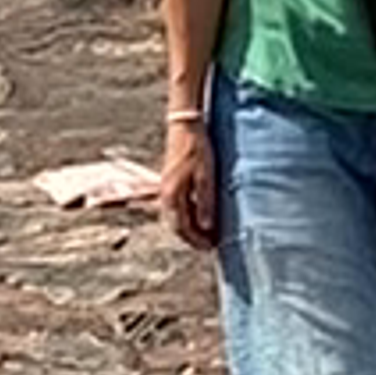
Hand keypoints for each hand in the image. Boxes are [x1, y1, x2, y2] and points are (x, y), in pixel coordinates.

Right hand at [159, 108, 219, 248]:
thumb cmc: (197, 149)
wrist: (185, 126)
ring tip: (206, 233)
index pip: (182, 227)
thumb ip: (205, 202)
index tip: (210, 248)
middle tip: (209, 245)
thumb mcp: (206, 175)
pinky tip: (199, 214)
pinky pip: (176, 206)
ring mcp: (165, 188)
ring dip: (189, 227)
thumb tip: (207, 226)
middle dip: (192, 237)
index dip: (196, 240)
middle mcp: (165, 194)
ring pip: (175, 217)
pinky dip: (187, 215)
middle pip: (176, 225)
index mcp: (172, 195)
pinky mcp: (169, 182)